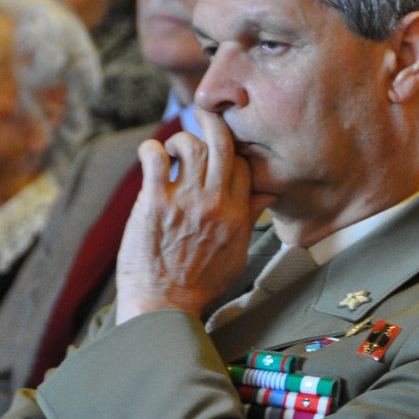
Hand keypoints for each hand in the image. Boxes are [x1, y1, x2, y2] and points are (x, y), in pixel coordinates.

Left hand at [115, 108, 263, 322]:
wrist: (164, 305)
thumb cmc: (200, 283)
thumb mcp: (237, 252)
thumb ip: (250, 219)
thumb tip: (267, 195)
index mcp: (237, 214)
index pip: (242, 165)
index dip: (232, 151)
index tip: (221, 149)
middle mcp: (215, 203)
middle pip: (222, 144)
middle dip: (213, 121)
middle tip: (203, 114)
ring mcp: (185, 202)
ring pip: (190, 146)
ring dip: (179, 141)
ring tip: (173, 152)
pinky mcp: (154, 203)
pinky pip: (155, 158)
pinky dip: (151, 150)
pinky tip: (150, 155)